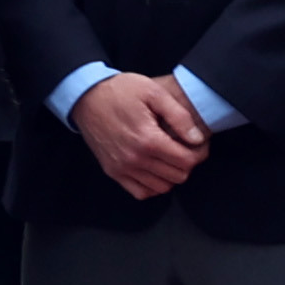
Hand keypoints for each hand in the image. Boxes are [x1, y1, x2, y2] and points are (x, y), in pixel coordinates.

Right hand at [73, 72, 211, 203]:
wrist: (86, 97)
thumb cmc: (120, 91)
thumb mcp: (154, 92)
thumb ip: (179, 116)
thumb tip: (197, 139)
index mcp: (148, 139)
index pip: (187, 161)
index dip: (199, 153)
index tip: (198, 143)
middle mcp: (135, 159)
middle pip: (178, 176)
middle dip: (187, 163)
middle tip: (185, 148)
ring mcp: (122, 168)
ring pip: (162, 187)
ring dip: (171, 174)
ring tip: (170, 156)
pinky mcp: (113, 171)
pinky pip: (141, 192)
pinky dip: (153, 185)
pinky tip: (155, 168)